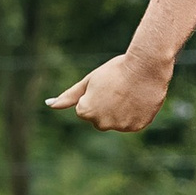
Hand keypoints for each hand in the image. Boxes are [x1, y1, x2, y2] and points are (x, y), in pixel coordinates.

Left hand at [47, 53, 172, 132]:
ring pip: (116, 121)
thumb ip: (68, 97)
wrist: (146, 67)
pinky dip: (135, 113)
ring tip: (129, 92)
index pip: (85, 107)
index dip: (95, 94)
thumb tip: (49, 104)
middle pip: (100, 117)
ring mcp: (119, 127)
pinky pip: (131, 123)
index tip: (105, 85)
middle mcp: (100, 123)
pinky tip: (138, 99)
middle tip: (117, 88)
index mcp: (85, 111)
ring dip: (121, 110)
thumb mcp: (89, 81)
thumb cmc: (115, 70)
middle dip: (106, 106)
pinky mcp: (136, 127)